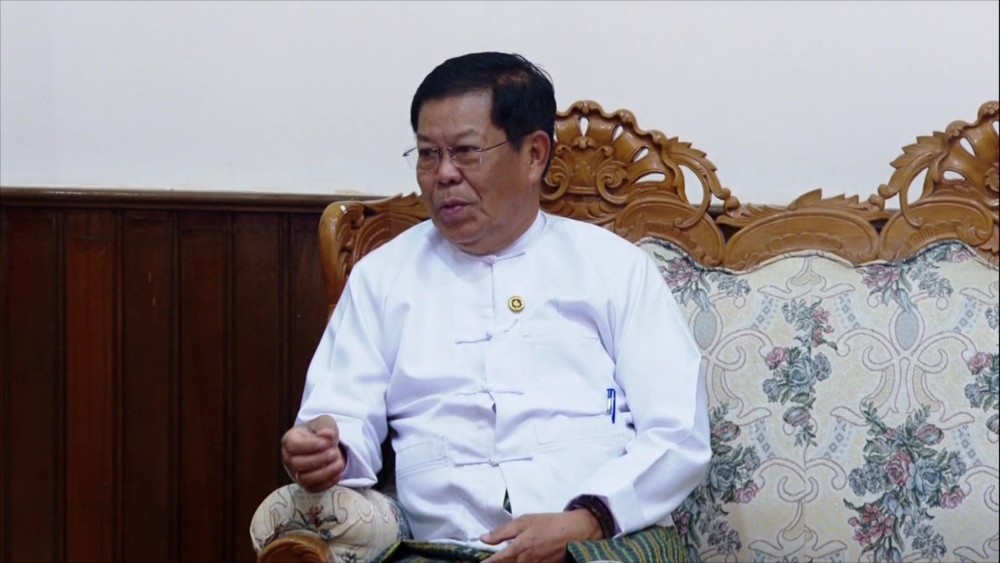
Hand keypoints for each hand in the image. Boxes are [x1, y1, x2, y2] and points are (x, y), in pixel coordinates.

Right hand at [280, 415, 346, 491]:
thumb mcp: (325, 423)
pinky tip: (339, 473)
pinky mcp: (306, 485)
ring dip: (325, 473)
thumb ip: (326, 426)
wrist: (325, 445)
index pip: (292, 445)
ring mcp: (296, 474)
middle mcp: (289, 458)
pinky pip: (314, 489)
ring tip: (340, 463)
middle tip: (335, 453)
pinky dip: (328, 483)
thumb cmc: (321, 432)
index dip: (310, 445)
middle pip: (297, 464)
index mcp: (289, 440)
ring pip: (304, 480)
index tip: (326, 443)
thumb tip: (327, 435)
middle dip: (319, 459)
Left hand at [480, 510, 602, 562]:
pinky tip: (518, 560)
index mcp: (518, 548)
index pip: (495, 562)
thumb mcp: (525, 521)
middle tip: (488, 561)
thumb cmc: (550, 523)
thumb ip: (502, 532)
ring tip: (501, 560)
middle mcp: (526, 562)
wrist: (576, 531)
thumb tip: (483, 538)